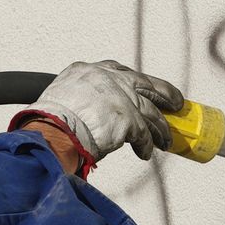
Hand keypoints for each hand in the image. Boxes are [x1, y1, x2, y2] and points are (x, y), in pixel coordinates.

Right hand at [21, 60, 185, 163]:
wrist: (50, 131)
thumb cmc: (48, 120)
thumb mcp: (61, 95)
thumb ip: (78, 96)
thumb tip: (84, 111)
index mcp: (88, 71)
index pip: (118, 70)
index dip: (134, 81)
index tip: (142, 86)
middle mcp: (108, 79)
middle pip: (147, 84)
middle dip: (165, 94)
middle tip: (175, 102)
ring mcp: (121, 98)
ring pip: (151, 112)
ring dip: (160, 128)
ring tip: (165, 139)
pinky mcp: (129, 119)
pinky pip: (144, 135)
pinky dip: (146, 146)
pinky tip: (145, 153)